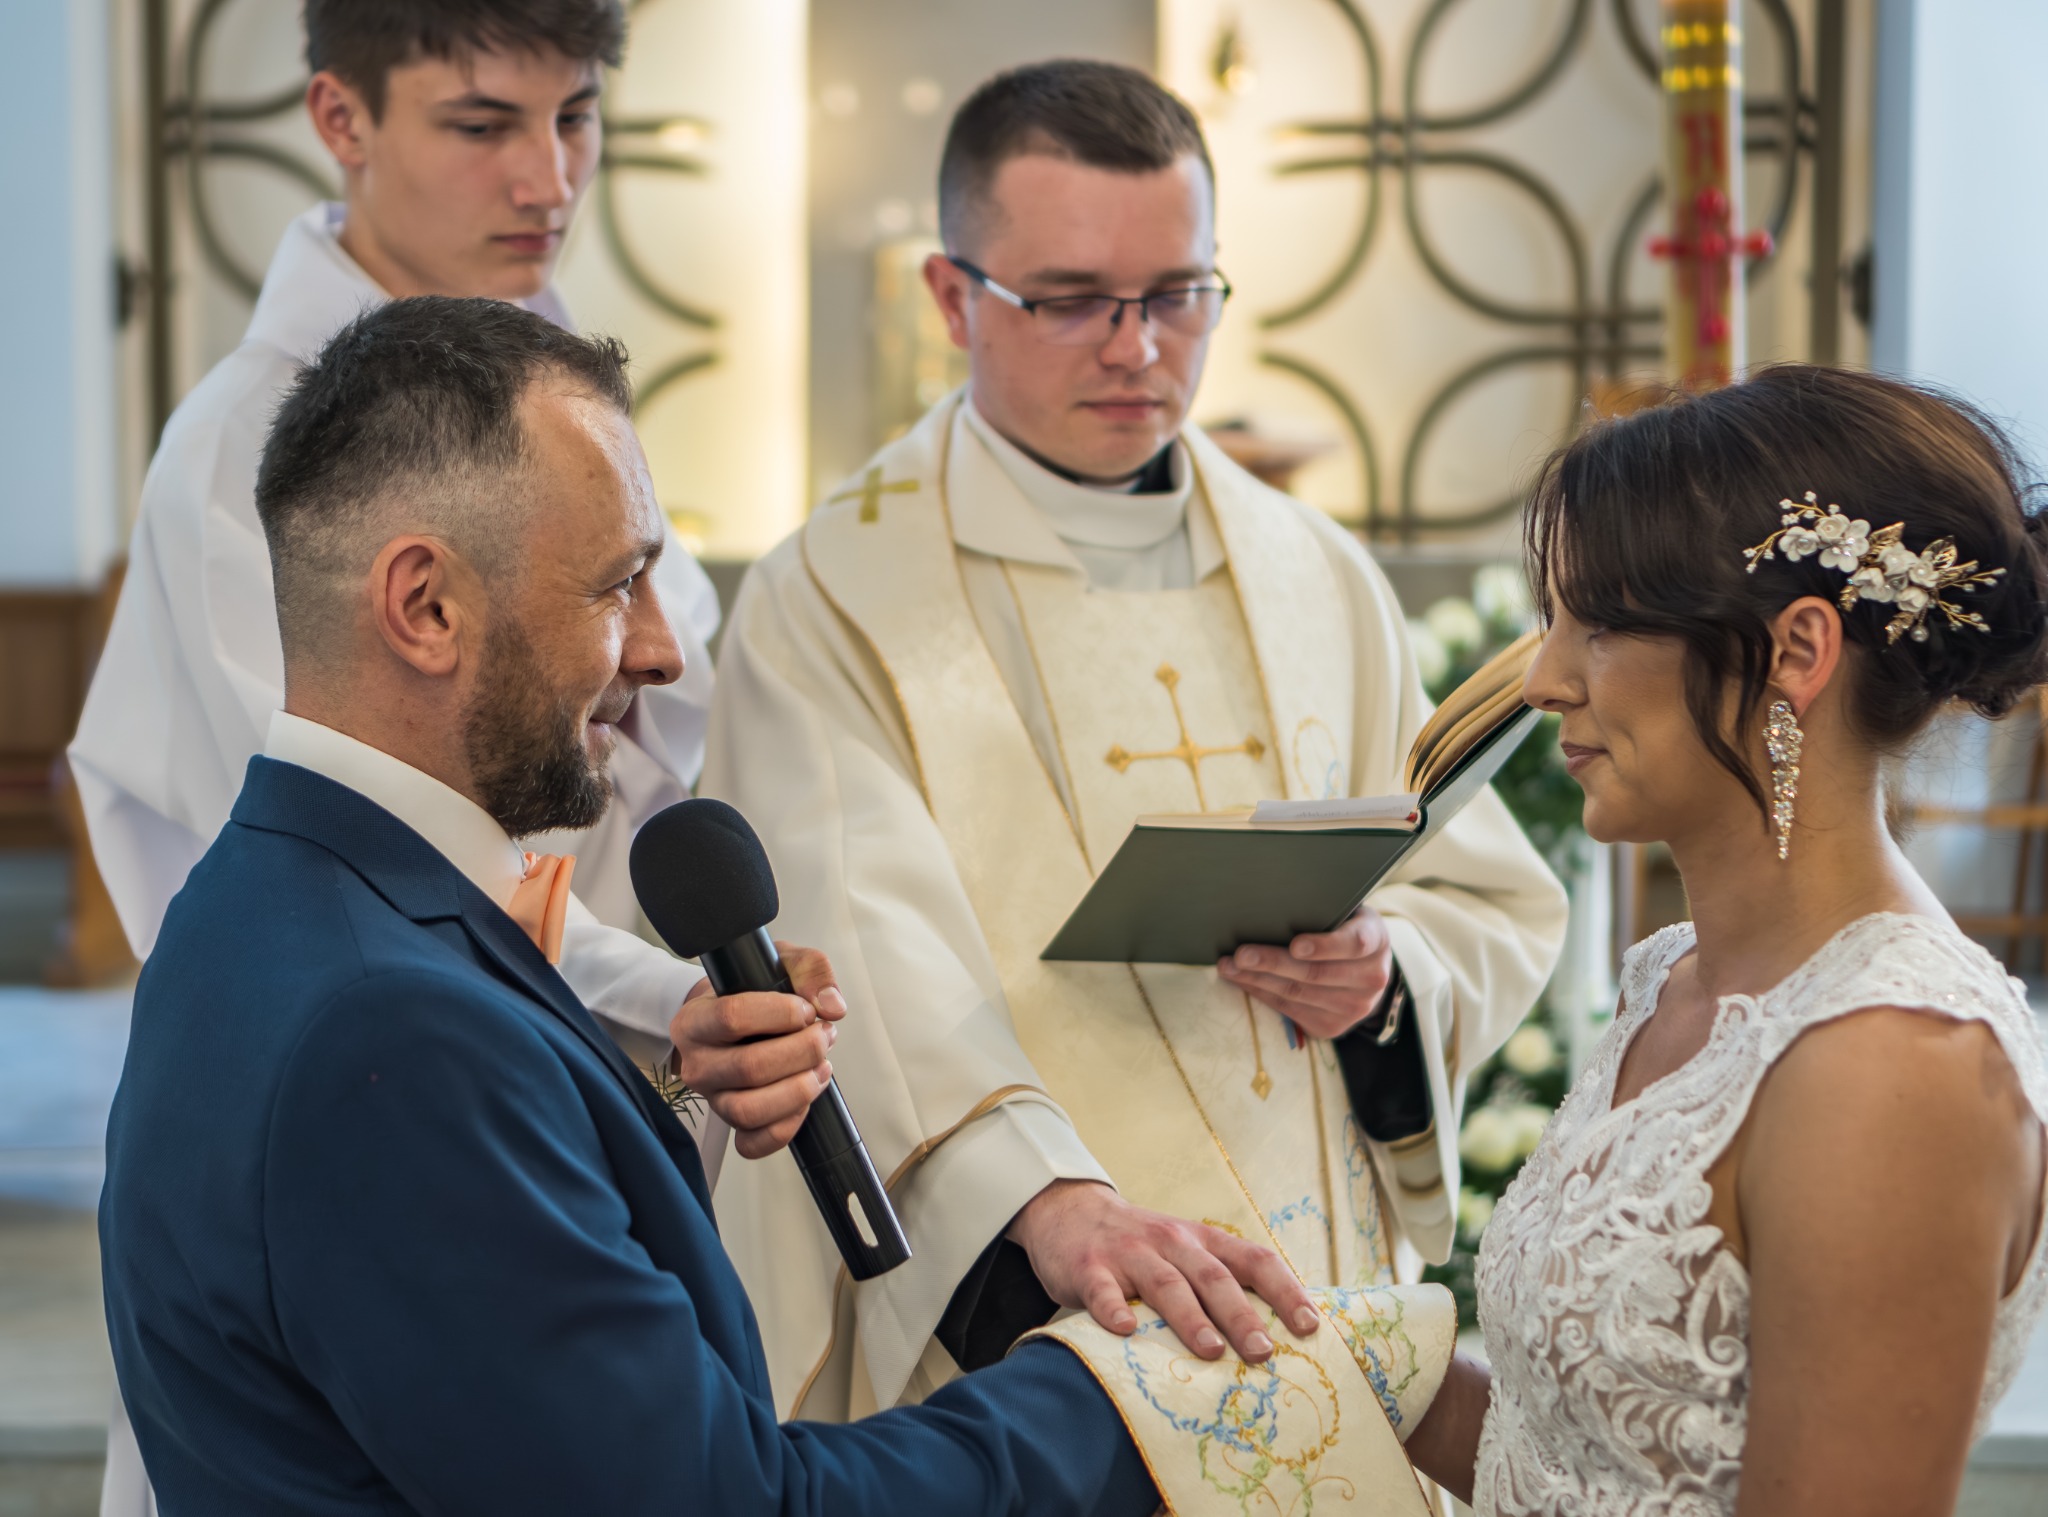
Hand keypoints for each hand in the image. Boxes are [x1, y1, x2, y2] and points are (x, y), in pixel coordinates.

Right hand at [669, 944, 845, 1159]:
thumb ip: (809, 970)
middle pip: (748, 1068)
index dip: (780, 1014)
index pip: (732, 1017)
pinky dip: (786, 1127)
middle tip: (824, 1035)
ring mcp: (713, 1098)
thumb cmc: (750, 991)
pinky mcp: (732, 1125)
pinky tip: (805, 1101)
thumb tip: (831, 1005)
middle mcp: (697, 1064)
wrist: (729, 1018)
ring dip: (798, 1090)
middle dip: (801, 1052)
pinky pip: (753, 1143)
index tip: (805, 1010)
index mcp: (695, 1020)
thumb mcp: (777, 963)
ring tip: (822, 1067)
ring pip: (749, 1109)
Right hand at [1006, 1179, 1318, 1362]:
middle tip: (1264, 1352)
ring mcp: (1129, 1253)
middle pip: (1214, 1277)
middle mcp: (1171, 1241)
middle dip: (1242, 1315)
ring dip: (1190, 1318)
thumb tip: (1275, 1334)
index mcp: (1202, 1240)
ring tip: (1210, 1351)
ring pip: (1167, 1283)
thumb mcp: (1184, 1249)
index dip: (1285, 1291)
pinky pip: (1103, 1289)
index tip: (1309, 1326)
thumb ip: (1219, 1279)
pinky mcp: (1089, 1266)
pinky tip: (1124, 1329)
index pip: (1253, 1260)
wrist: (1069, 1210)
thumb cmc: (1141, 1244)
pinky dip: (1114, 1308)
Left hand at [1217, 904, 1392, 1040]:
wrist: (1365, 969)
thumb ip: (1323, 908)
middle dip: (1273, 963)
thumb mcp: (1345, 912)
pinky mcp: (1333, 1026)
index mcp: (1376, 941)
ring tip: (1230, 967)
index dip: (1324, 946)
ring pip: (1298, 994)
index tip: (1295, 944)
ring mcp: (1353, 1007)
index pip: (1354, 944)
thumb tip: (1272, 900)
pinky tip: (1243, 981)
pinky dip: (1262, 995)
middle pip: (1316, 973)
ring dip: (1258, 980)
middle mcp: (1370, 979)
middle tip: (1241, 954)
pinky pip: (1290, 1010)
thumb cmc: (1343, 928)